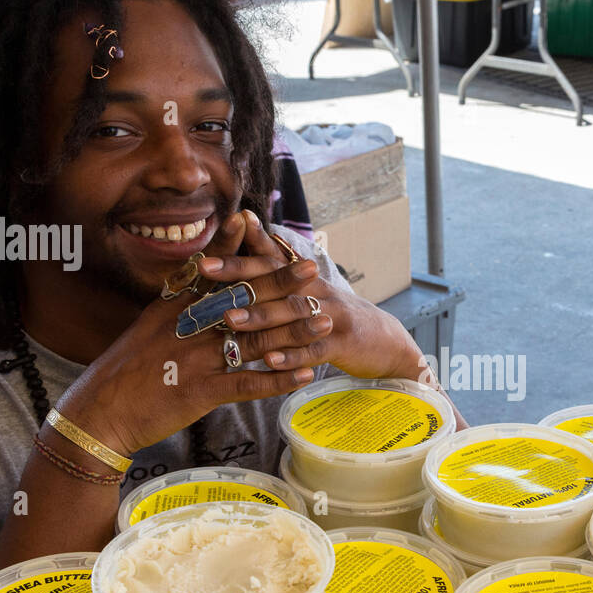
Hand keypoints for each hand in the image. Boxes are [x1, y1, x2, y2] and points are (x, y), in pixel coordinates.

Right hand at [51, 212, 317, 455]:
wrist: (99, 413)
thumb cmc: (124, 373)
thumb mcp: (148, 328)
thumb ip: (175, 304)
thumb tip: (194, 279)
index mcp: (173, 310)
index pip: (209, 272)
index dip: (234, 246)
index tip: (256, 221)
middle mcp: (188, 328)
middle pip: (242, 299)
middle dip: (280, 282)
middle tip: (311, 267)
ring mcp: (197, 359)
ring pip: (255, 339)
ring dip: (293, 330)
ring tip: (325, 320)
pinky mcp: (202, 392)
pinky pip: (249, 383)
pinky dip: (279, 378)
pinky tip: (306, 373)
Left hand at [198, 210, 423, 379]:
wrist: (385, 342)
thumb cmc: (335, 316)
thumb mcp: (309, 290)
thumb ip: (278, 268)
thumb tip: (247, 232)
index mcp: (304, 279)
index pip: (270, 259)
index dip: (242, 251)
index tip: (209, 247)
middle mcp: (317, 291)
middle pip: (275, 279)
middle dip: (239, 275)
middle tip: (206, 271)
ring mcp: (331, 317)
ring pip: (291, 314)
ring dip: (260, 316)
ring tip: (229, 320)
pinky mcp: (343, 345)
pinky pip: (314, 350)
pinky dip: (292, 356)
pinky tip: (270, 361)